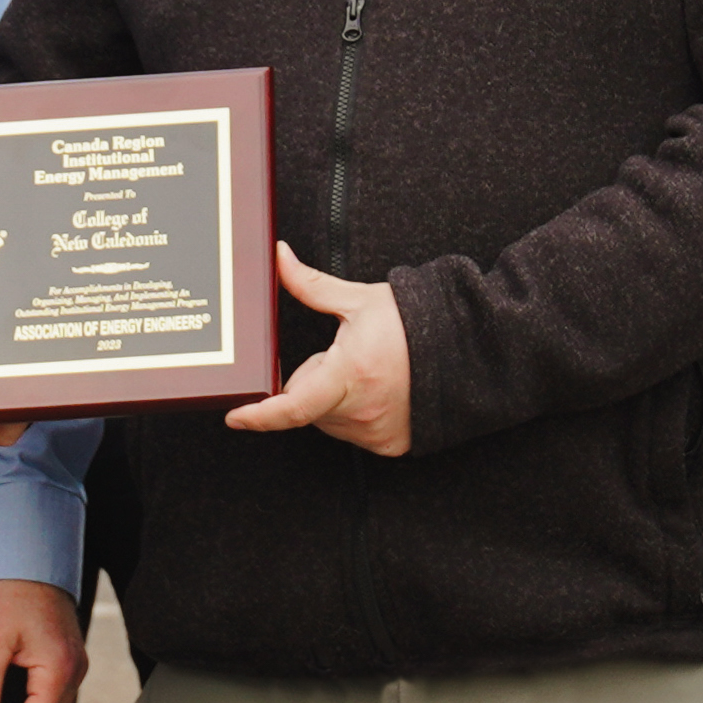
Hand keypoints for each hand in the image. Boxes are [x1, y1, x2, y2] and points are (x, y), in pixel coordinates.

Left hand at [223, 249, 414, 456]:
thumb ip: (310, 285)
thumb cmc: (416, 324)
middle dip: (313, 381)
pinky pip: (354, 433)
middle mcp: (362, 411)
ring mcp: (377, 432)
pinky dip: (356, 414)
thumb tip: (279, 257)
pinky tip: (378, 390)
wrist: (466, 350)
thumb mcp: (359, 300)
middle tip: (342, 356)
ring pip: (329, 420)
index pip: (293, 406)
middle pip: (308, 405)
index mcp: (350, 374)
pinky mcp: (391, 444)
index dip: (260, 415)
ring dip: (333, 400)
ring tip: (365, 371)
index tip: (236, 416)